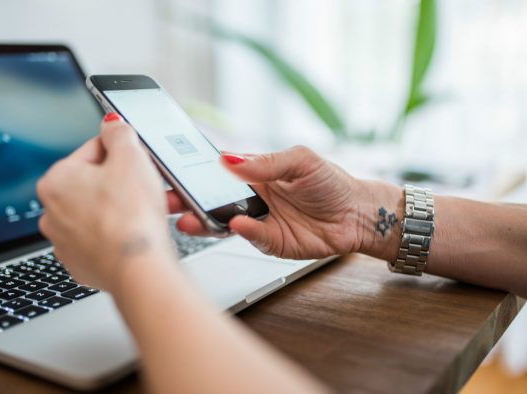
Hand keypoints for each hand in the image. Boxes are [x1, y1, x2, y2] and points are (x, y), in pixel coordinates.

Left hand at [37, 113, 175, 291]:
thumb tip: (111, 124)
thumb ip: (119, 133)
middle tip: (148, 187)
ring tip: (149, 212)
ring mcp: (66, 242)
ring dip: (124, 209)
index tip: (138, 162)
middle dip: (124, 184)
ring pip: (101, 213)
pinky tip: (136, 234)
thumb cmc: (131, 215)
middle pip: (95, 184)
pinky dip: (120, 236)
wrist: (138, 268)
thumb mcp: (131, 157)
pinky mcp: (83, 265)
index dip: (122, 154)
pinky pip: (104, 241)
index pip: (92, 152)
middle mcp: (52, 212)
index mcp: (55, 181)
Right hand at [171, 145, 401, 259]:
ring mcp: (260, 221)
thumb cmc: (332, 183)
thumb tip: (230, 160)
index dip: (195, 173)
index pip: (217, 173)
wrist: (359, 214)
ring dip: (205, 222)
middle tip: (166, 201)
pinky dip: (243, 231)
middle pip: (212, 201)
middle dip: (186, 201)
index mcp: (255, 174)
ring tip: (188, 219)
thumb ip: (265, 162)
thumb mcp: (300, 160)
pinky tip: (235, 224)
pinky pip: (252, 237)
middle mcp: (252, 198)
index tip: (172, 171)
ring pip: (224, 223)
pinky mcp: (272, 243)